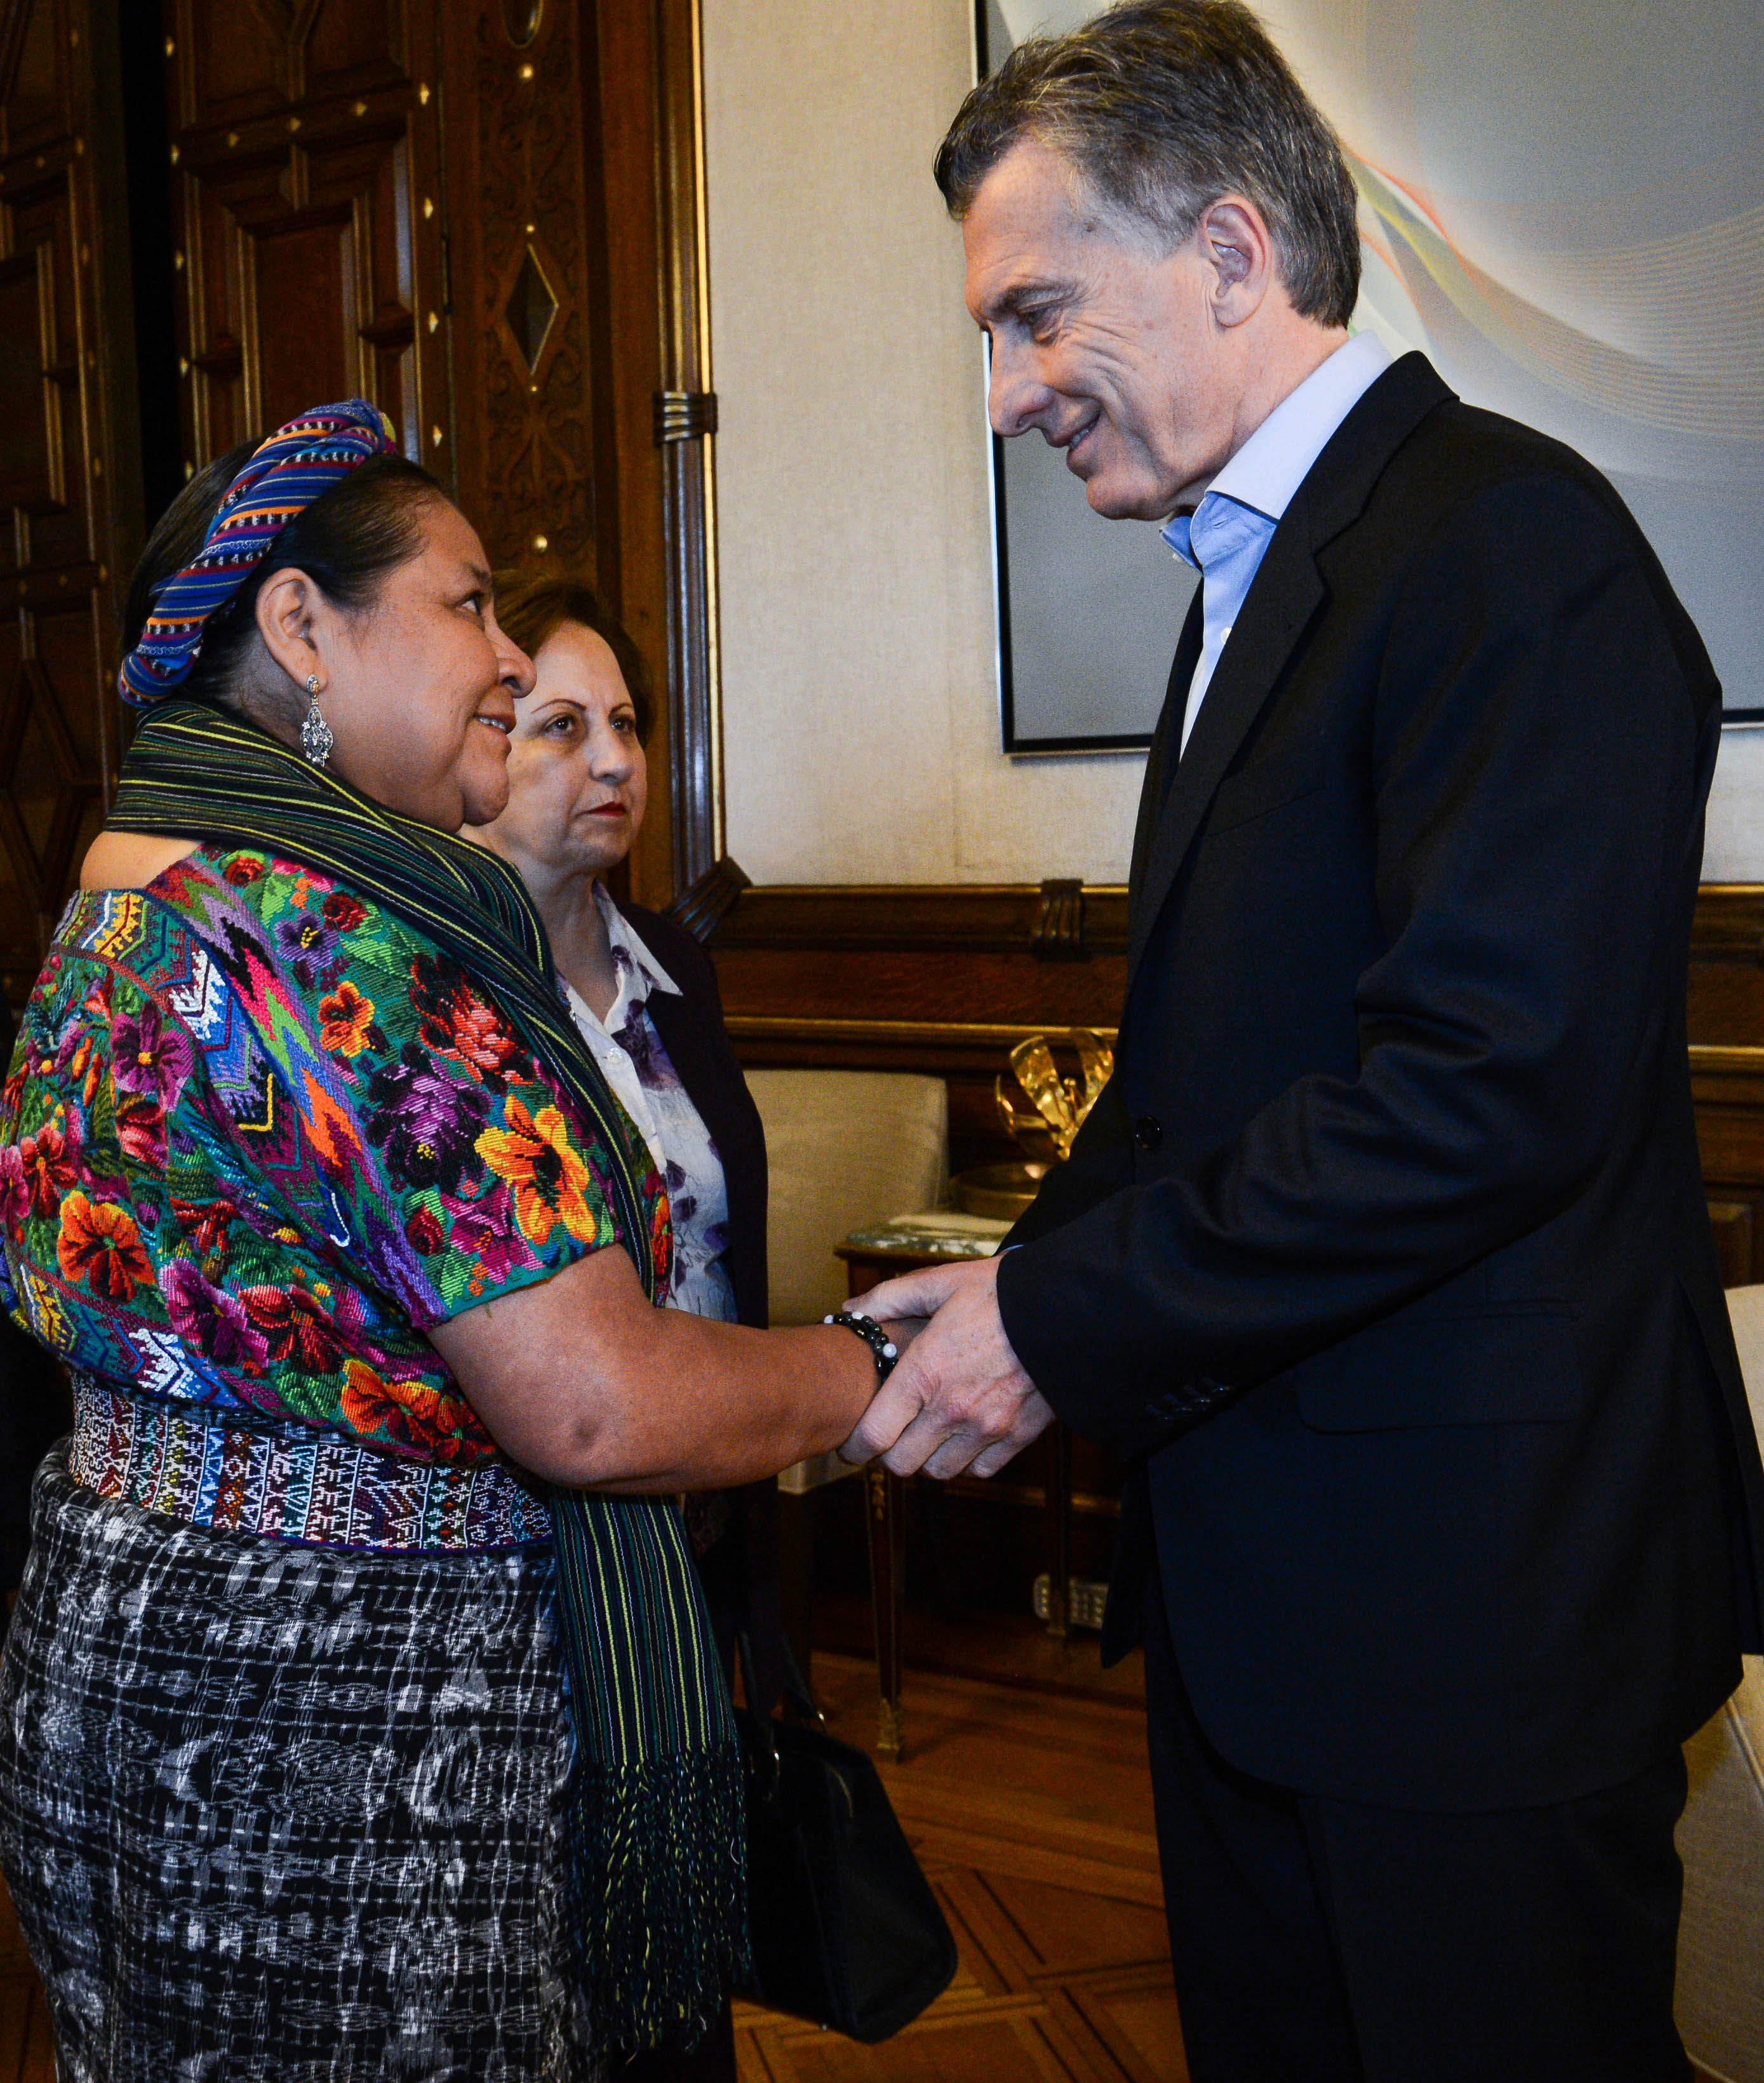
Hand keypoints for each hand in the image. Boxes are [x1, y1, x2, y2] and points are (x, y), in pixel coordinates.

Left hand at [836, 1257, 1053, 1478]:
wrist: (1068, 1307)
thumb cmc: (1001, 1292)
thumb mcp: (940, 1283)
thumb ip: (888, 1298)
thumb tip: (850, 1312)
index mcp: (925, 1372)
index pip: (874, 1435)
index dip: (855, 1448)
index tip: (852, 1445)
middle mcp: (952, 1409)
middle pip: (902, 1464)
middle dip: (889, 1454)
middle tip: (891, 1436)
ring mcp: (988, 1427)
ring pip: (940, 1472)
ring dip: (929, 1458)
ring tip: (930, 1435)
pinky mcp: (1019, 1435)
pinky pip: (982, 1470)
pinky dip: (969, 1461)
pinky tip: (967, 1435)